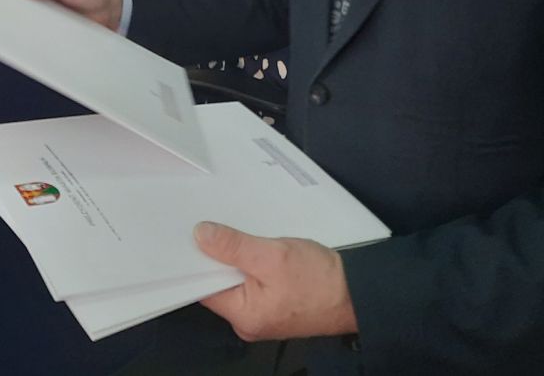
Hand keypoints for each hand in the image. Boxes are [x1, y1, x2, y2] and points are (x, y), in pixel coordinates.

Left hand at [194, 222, 356, 340]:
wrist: (358, 292)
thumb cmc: (320, 279)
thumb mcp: (273, 255)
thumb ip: (234, 247)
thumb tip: (200, 236)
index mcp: (243, 315)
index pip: (203, 287)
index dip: (194, 260)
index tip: (185, 234)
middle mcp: (248, 320)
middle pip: (218, 283)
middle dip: (215, 256)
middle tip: (207, 224)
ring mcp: (261, 313)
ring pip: (235, 280)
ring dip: (234, 257)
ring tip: (229, 230)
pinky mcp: (273, 303)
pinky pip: (251, 281)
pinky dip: (250, 263)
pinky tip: (250, 245)